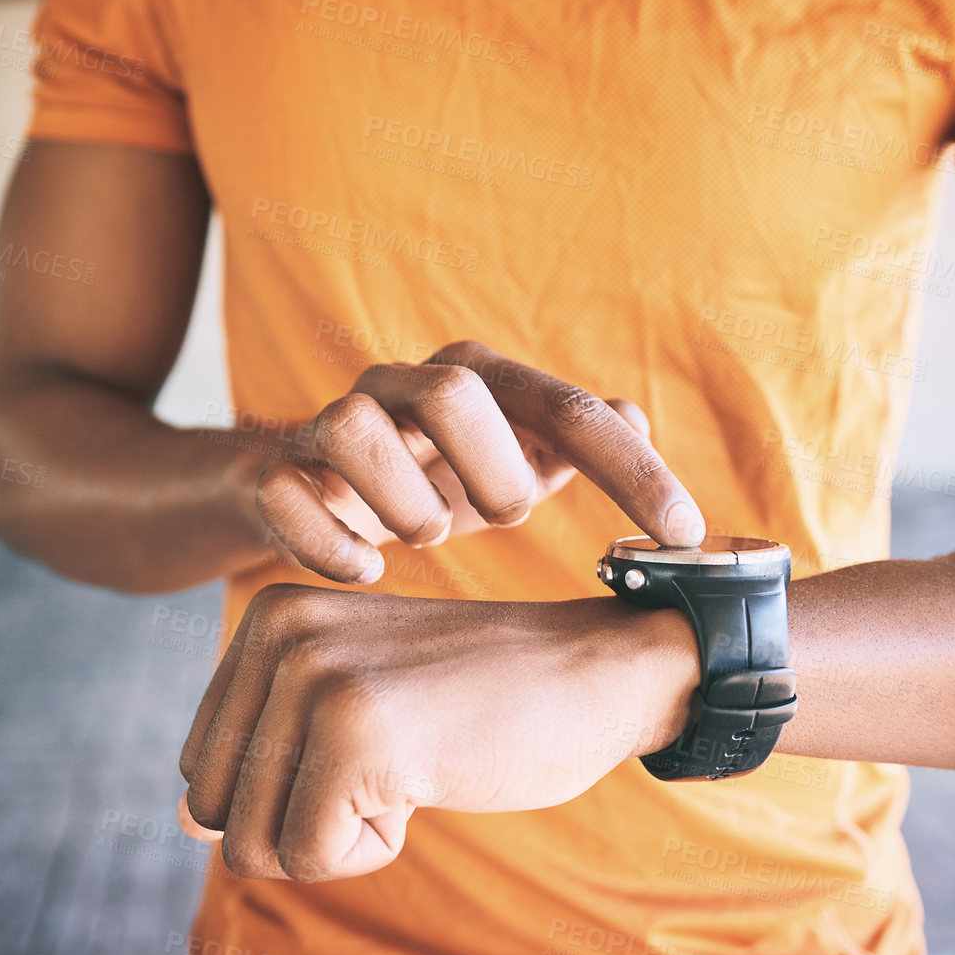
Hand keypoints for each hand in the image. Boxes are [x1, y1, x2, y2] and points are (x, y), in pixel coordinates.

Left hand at [178, 584, 697, 880]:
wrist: (598, 671)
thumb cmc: (479, 698)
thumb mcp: (353, 705)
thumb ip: (265, 753)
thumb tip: (187, 824)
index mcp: (266, 618)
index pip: (200, 765)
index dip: (285, 789)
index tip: (372, 739)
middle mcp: (277, 634)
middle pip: (214, 808)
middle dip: (299, 820)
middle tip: (391, 762)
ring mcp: (314, 678)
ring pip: (252, 843)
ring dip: (338, 837)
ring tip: (410, 765)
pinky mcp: (356, 733)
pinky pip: (313, 855)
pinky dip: (374, 848)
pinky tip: (430, 778)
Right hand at [254, 340, 705, 584]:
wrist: (287, 492)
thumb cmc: (415, 480)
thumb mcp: (497, 465)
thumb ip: (563, 444)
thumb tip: (638, 414)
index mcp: (470, 382)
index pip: (567, 408)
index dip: (632, 470)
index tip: (684, 534)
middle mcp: (398, 388)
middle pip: (455, 387)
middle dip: (494, 466)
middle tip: (503, 516)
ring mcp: (327, 427)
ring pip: (356, 426)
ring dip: (406, 501)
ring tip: (425, 539)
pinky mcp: (270, 473)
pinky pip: (287, 494)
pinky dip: (332, 545)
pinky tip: (365, 573)